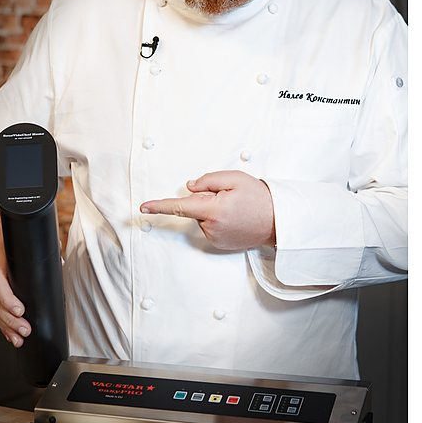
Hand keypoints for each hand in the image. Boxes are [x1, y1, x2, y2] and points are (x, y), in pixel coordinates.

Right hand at [0, 213, 30, 346]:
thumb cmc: (3, 237)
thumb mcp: (17, 240)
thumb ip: (38, 250)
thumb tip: (60, 262)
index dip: (9, 300)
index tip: (22, 310)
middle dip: (11, 320)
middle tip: (26, 330)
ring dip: (6, 327)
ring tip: (20, 338)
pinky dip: (1, 325)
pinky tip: (10, 335)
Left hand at [140, 170, 274, 250]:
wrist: (278, 221)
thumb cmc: (259, 198)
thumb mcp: (234, 178)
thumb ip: (208, 180)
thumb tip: (190, 187)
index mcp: (213, 210)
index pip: (179, 207)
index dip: (159, 206)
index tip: (143, 208)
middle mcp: (211, 228)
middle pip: (195, 208)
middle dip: (206, 198)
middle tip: (231, 196)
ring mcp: (216, 238)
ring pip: (203, 217)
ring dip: (213, 210)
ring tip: (237, 208)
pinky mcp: (220, 244)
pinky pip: (210, 226)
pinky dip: (218, 219)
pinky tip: (236, 217)